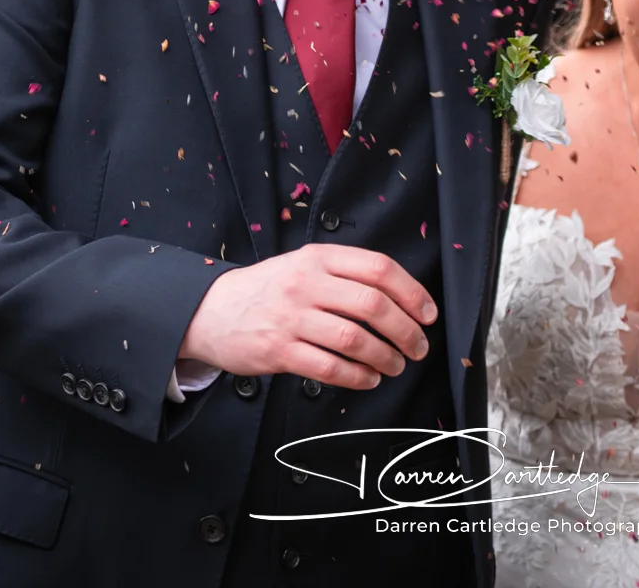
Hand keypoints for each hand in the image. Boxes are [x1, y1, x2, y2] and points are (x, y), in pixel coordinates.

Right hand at [178, 245, 436, 389]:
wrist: (210, 311)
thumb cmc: (268, 290)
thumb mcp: (303, 265)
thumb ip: (344, 274)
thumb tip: (401, 299)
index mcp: (318, 258)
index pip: (378, 268)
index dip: (412, 293)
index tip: (428, 314)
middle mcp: (305, 283)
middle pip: (372, 305)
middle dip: (406, 331)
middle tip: (418, 347)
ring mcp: (291, 318)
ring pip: (354, 339)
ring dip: (385, 357)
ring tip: (395, 366)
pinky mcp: (278, 351)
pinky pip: (330, 368)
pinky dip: (358, 377)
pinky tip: (368, 379)